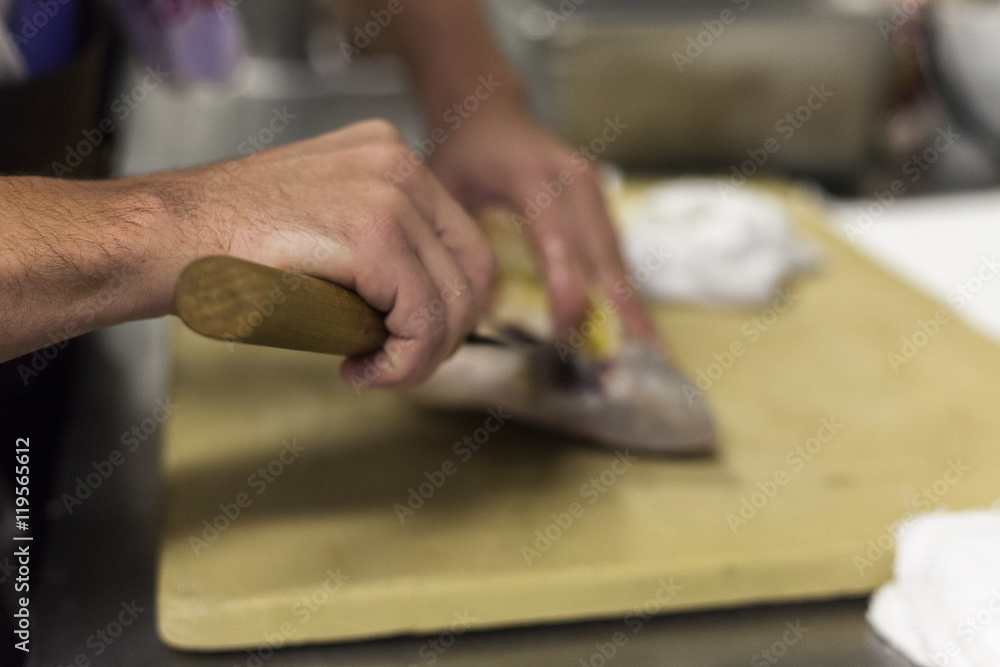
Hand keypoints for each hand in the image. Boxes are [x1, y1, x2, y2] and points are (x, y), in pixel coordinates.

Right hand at [153, 119, 496, 387]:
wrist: (165, 239)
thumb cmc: (226, 246)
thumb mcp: (322, 225)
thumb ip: (376, 244)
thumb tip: (419, 301)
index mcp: (389, 156)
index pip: (461, 241)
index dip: (449, 305)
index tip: (409, 339)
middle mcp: (399, 163)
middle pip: (473, 269)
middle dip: (447, 334)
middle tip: (399, 363)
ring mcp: (389, 193)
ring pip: (452, 299)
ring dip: (421, 356)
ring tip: (372, 370)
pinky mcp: (373, 233)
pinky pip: (423, 317)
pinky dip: (403, 362)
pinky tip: (362, 370)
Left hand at [427, 101, 656, 343]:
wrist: (484, 106)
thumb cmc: (462, 151)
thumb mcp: (447, 193)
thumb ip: (463, 247)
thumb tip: (482, 312)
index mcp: (536, 182)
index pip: (561, 250)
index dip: (568, 298)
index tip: (565, 337)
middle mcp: (575, 182)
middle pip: (603, 256)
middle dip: (619, 312)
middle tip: (636, 359)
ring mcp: (592, 187)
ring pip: (615, 254)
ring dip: (629, 302)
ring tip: (647, 348)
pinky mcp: (597, 196)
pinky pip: (612, 247)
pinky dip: (621, 284)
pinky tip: (631, 319)